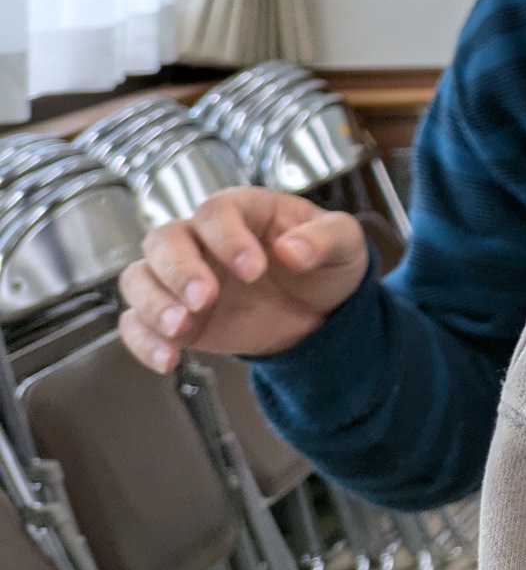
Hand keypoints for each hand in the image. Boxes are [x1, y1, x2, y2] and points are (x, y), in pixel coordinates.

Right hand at [117, 186, 368, 373]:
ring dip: (152, 303)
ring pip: (139, 277)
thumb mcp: (344, 242)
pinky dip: (143, 341)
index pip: (216, 212)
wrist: (320, 311)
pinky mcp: (175, 316)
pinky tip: (169, 359)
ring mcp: (183, 278)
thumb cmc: (325, 262)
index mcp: (244, 210)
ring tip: (182, 328)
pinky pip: (137, 323)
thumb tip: (292, 250)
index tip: (254, 270)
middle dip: (179, 270)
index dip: (228, 239)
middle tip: (205, 299)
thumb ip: (325, 238)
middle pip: (164, 239)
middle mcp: (203, 240)